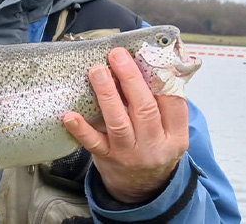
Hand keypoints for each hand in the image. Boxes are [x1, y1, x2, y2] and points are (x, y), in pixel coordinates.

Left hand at [62, 47, 188, 202]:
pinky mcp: (107, 159)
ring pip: (119, 124)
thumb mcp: (168, 131)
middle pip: (145, 110)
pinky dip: (81, 129)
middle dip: (130, 80)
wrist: (142, 189)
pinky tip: (70, 116)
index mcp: (175, 135)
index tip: (146, 55)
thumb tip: (151, 62)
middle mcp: (154, 145)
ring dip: (107, 95)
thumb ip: (164, 104)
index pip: (174, 103)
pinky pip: (93, 143)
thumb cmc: (152, 148)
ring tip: (97, 72)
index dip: (160, 78)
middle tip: (117, 56)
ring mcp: (130, 154)